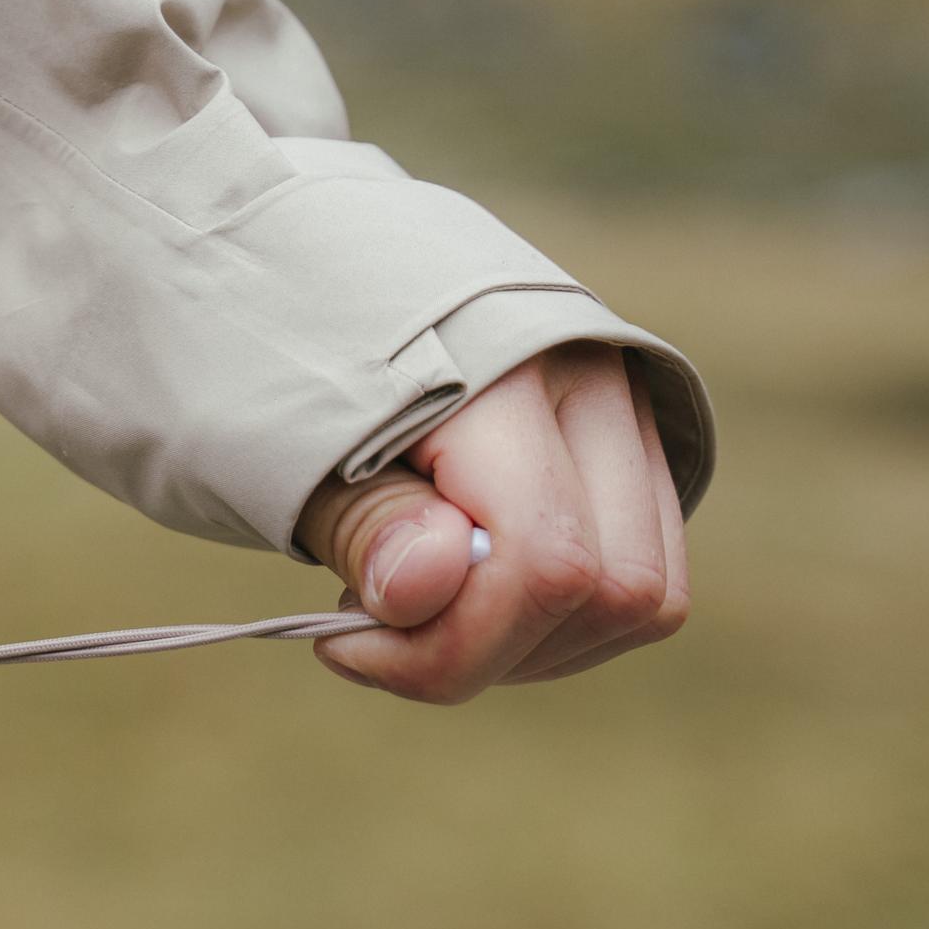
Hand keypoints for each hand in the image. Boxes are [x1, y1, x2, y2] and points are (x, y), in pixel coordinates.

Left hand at [298, 343, 688, 702]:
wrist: (312, 275)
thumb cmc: (284, 366)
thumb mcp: (282, 445)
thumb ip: (363, 519)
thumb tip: (427, 585)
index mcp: (504, 367)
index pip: (544, 561)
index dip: (456, 643)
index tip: (345, 642)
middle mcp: (595, 379)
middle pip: (617, 591)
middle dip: (490, 652)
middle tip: (376, 630)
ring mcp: (629, 411)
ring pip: (646, 599)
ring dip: (527, 649)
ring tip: (416, 608)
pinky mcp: (633, 451)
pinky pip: (640, 583)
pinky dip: (555, 626)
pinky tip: (465, 601)